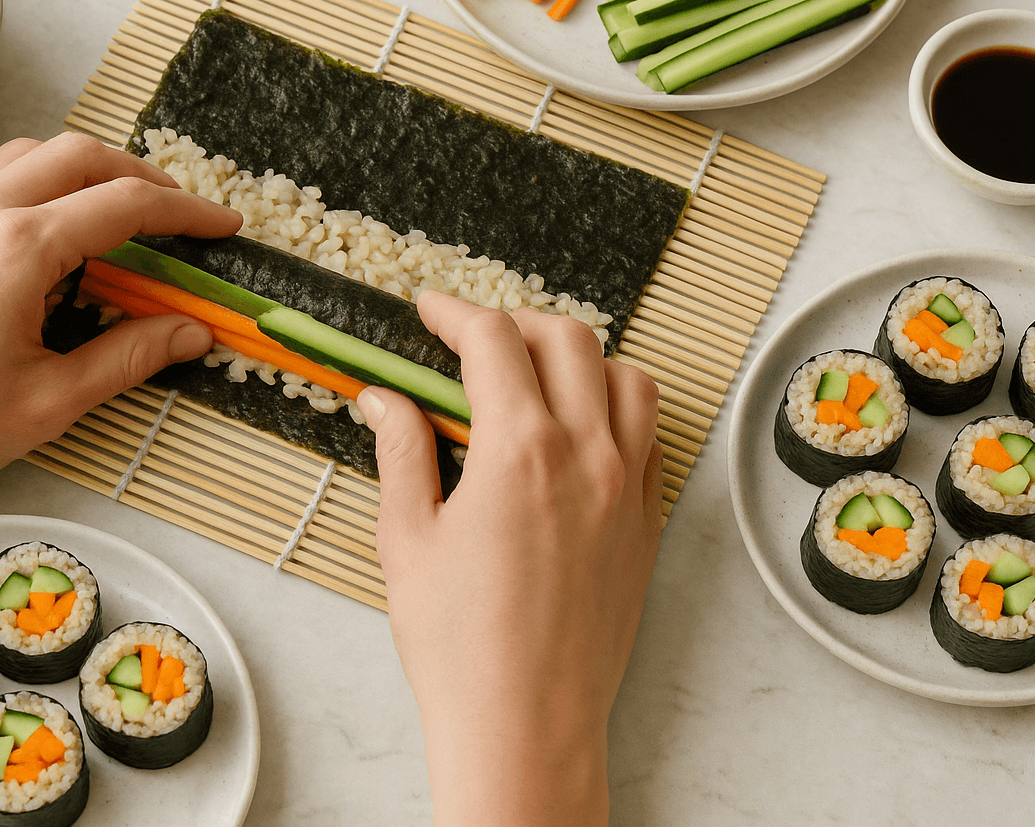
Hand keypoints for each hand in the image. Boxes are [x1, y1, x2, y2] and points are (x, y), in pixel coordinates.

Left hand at [0, 131, 242, 499]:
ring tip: (122, 213)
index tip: (223, 227)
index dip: (186, 212)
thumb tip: (192, 333)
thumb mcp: (51, 401)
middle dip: (140, 175)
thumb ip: (130, 356)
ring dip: (85, 170)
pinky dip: (38, 184)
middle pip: (78, 155)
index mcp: (17, 251)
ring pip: (29, 155)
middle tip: (180, 214)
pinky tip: (54, 234)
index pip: (124, 205)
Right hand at [361, 292, 662, 826]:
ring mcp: (629, 489)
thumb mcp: (406, 539)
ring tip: (535, 376)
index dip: (455, 313)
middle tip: (474, 338)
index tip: (430, 310)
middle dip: (516, 321)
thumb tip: (384, 399)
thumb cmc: (459, 644)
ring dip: (580, 358)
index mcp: (520, 450)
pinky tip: (578, 433)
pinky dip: (617, 411)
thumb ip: (401, 452)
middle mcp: (587, 456)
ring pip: (626, 378)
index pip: (494, 342)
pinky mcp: (648, 525)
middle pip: (568, 340)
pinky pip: (650, 436)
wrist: (526, 724)